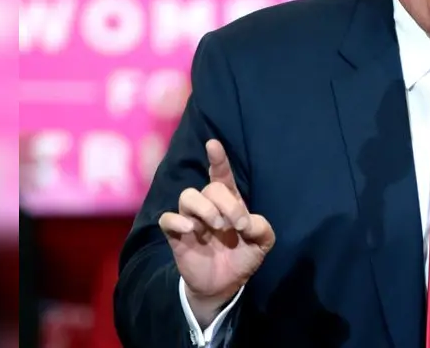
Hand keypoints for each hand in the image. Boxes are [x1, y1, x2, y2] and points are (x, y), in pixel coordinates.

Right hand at [158, 140, 274, 318]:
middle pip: (210, 188)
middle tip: (237, 226)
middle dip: (226, 204)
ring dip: (204, 208)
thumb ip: (262, 229)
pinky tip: (192, 230)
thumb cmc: (243, 257)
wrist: (224, 285)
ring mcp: (191, 219)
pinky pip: (167, 218)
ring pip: (187, 196)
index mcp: (229, 202)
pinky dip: (178, 220)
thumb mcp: (262, 243)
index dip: (218, 159)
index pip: (221, 175)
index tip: (213, 144)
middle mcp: (208, 206)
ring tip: (216, 227)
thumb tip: (248, 223)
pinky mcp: (176, 235)